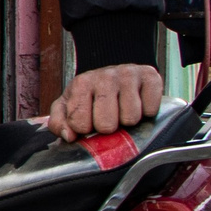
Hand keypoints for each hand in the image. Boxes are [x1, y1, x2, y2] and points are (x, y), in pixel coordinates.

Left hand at [47, 64, 165, 143]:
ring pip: (130, 118)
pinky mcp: (151, 76)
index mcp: (81, 83)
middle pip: (107, 125)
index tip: (88, 121)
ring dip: (128, 120)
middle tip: (109, 116)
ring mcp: (129, 74)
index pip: (80, 124)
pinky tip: (139, 103)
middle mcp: (105, 75)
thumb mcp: (68, 108)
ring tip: (123, 109)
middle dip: (108, 126)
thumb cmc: (91, 96)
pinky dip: (147, 112)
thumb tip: (69, 136)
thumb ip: (59, 123)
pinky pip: (151, 110)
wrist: (118, 76)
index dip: (85, 129)